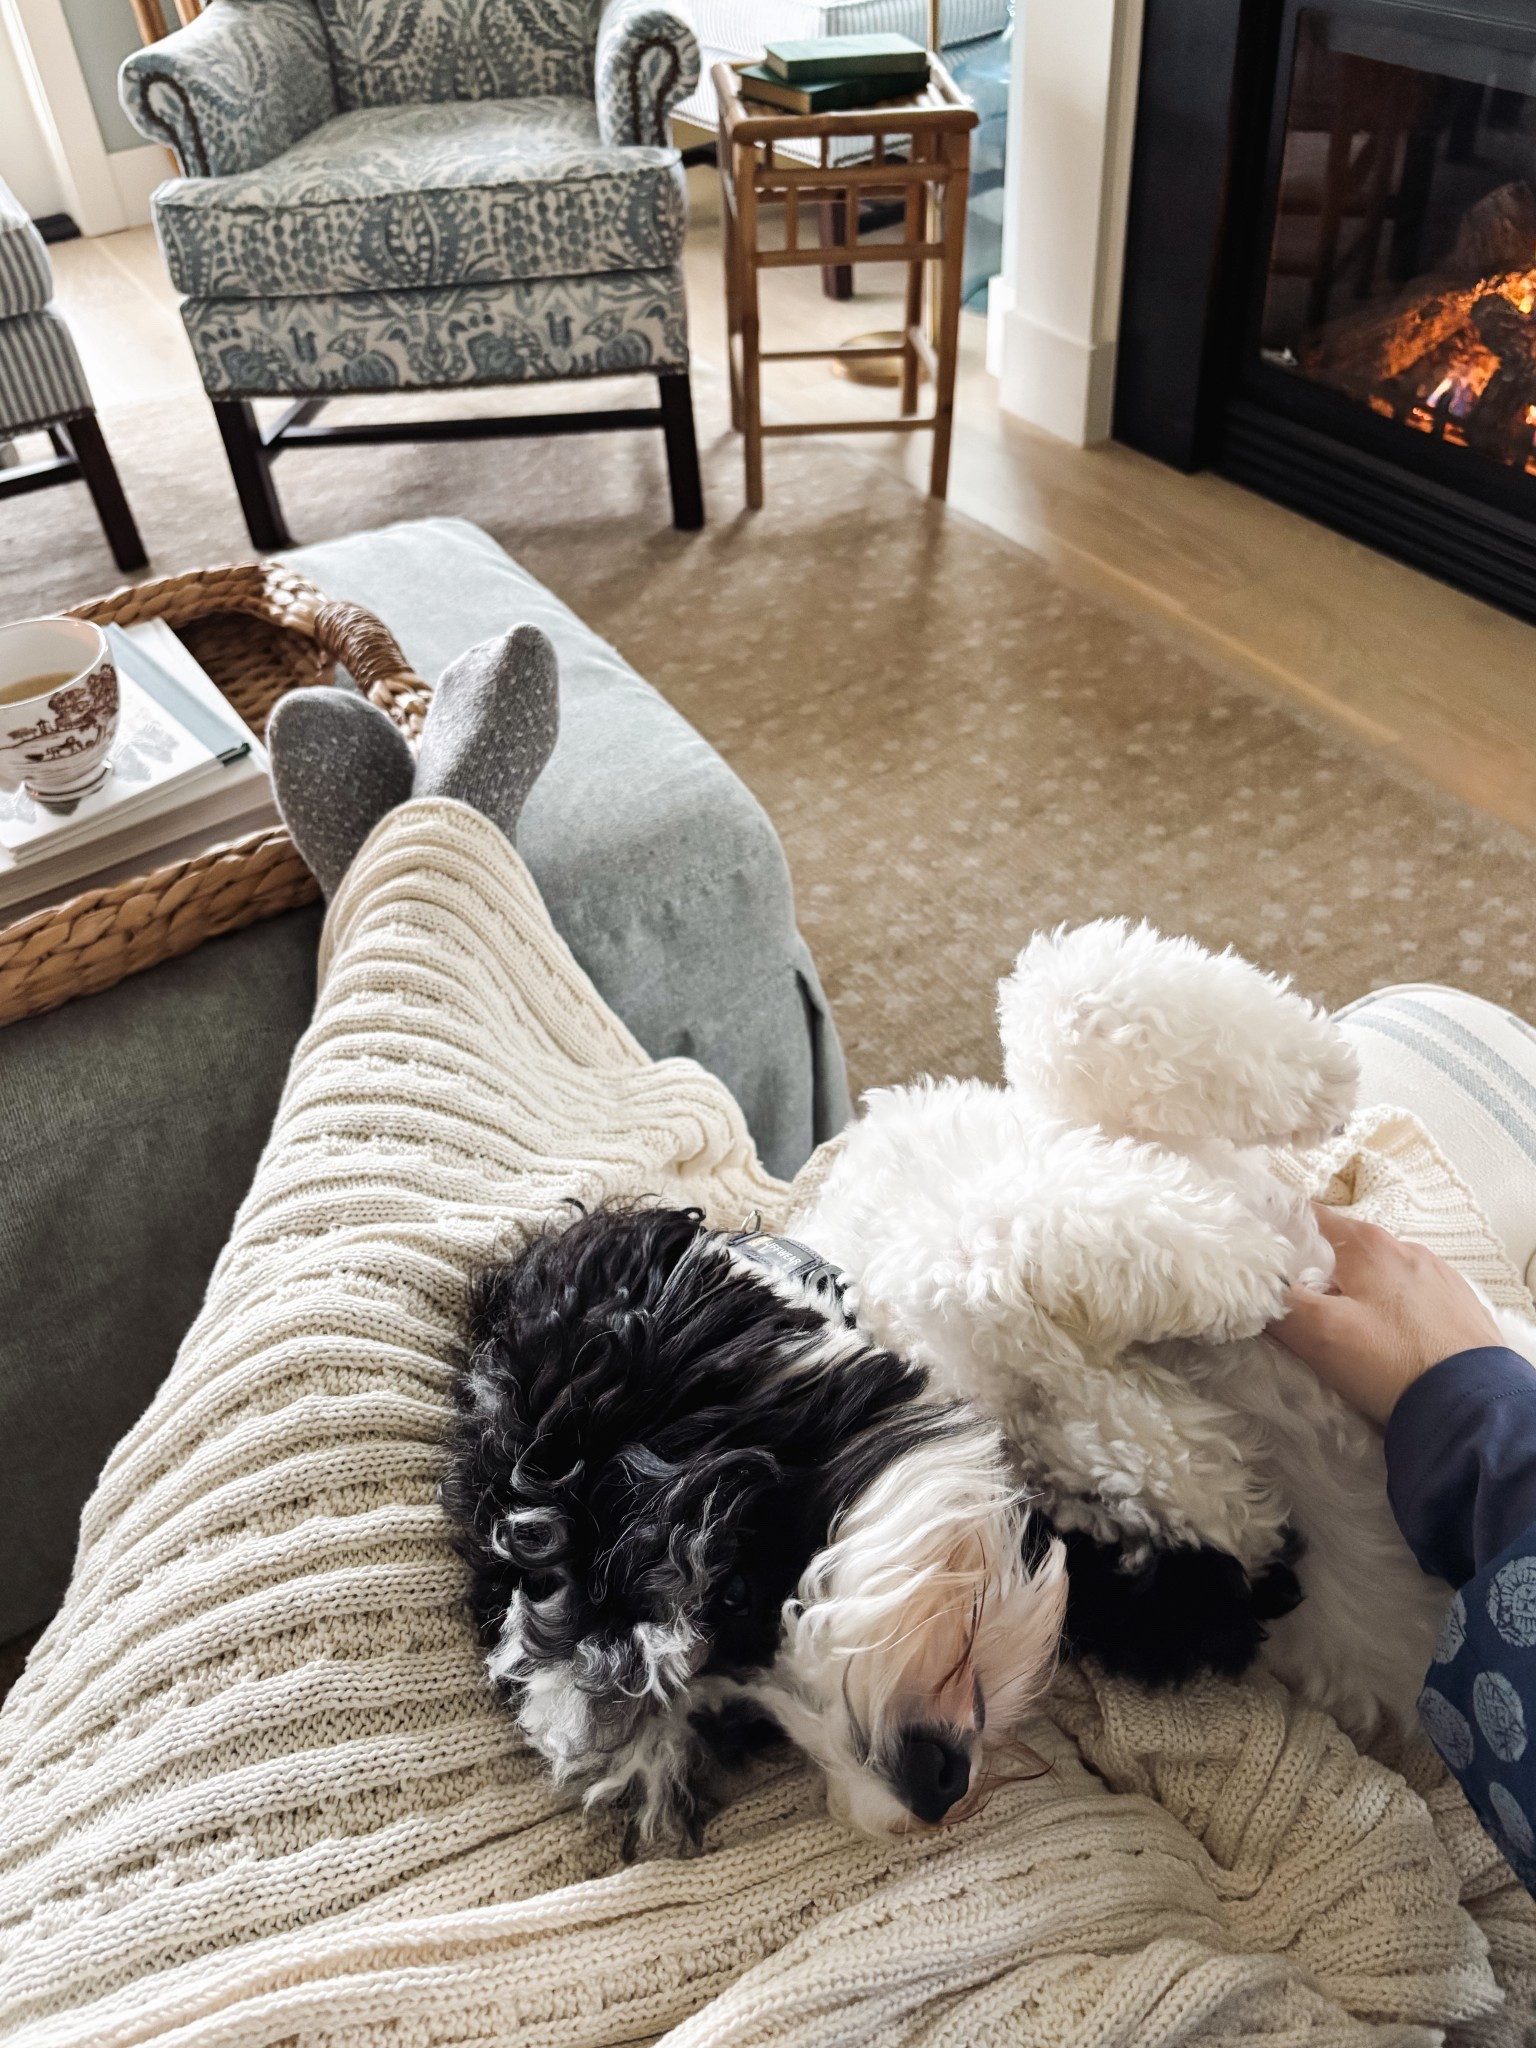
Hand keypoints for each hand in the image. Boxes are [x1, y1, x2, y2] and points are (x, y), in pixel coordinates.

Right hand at [1270, 1206, 1501, 1423]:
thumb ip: (1276, 1299)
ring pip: (1376, 1274)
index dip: (1273, 1235)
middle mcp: (1405, 1247)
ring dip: (1355, 1292)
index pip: (1304, 1216)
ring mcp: (1436, 1275)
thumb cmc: (1390, 1362)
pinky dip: (1390, 1311)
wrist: (1473, 1405)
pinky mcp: (1457, 1304)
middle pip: (1339, 1249)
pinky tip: (1389, 1342)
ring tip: (1345, 1332)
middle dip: (1314, 1272)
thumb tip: (1250, 1280)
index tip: (1255, 1260)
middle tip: (1295, 1308)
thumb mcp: (1318, 1332)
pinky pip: (1409, 1297)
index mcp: (1367, 1242)